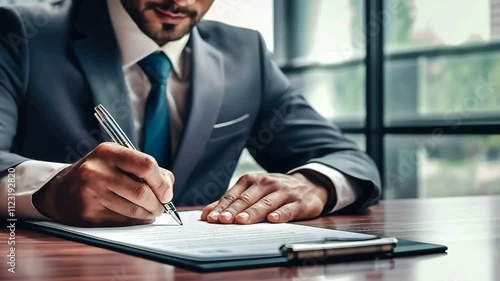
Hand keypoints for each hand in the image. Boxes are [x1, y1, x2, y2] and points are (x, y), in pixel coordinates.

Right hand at [33, 143, 173, 226]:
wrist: (60, 191)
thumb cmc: (99, 173)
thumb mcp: (117, 159)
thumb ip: (145, 168)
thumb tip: (168, 186)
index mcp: (108, 152)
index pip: (146, 165)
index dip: (162, 182)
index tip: (167, 193)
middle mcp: (96, 171)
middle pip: (142, 192)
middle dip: (158, 203)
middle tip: (162, 207)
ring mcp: (90, 193)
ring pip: (134, 210)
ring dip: (149, 214)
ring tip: (151, 212)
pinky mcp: (88, 214)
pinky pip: (123, 221)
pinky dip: (136, 221)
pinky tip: (137, 217)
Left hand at [200, 173, 328, 223]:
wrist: (309, 184)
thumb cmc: (275, 191)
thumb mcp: (254, 191)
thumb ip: (232, 202)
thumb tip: (207, 213)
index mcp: (253, 180)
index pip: (234, 195)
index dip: (222, 207)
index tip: (211, 218)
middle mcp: (267, 183)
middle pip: (247, 199)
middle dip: (233, 210)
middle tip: (222, 220)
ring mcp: (284, 192)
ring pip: (266, 203)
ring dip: (253, 212)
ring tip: (241, 221)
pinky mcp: (299, 202)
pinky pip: (289, 209)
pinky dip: (280, 214)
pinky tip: (272, 220)